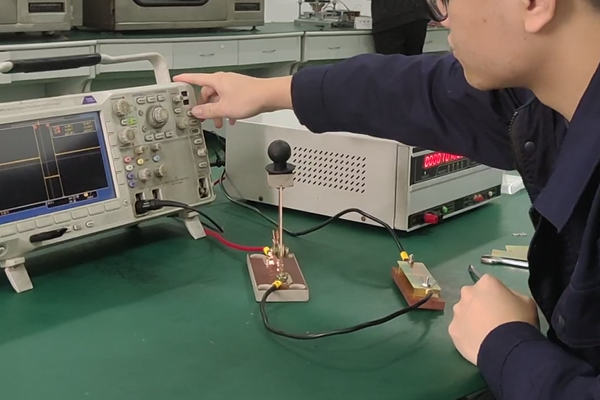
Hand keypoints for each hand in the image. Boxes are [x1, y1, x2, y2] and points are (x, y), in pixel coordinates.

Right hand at [172, 72, 291, 127]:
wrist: (270, 96)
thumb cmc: (250, 97)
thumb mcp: (224, 109)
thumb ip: (208, 111)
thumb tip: (197, 112)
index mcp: (216, 80)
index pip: (195, 78)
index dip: (184, 79)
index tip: (176, 80)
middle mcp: (224, 80)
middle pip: (207, 92)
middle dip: (205, 106)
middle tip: (203, 116)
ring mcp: (233, 85)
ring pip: (219, 98)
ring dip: (217, 110)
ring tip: (219, 122)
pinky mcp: (242, 91)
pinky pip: (229, 100)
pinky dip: (227, 109)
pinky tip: (231, 119)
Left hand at [448, 274, 538, 364]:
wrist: (507, 348)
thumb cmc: (520, 322)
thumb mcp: (527, 302)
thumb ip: (512, 295)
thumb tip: (505, 299)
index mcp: (486, 283)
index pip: (490, 284)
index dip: (497, 296)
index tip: (503, 307)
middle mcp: (467, 293)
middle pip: (473, 296)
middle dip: (480, 305)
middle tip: (492, 320)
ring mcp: (457, 311)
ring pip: (463, 312)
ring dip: (471, 319)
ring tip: (484, 333)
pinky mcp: (452, 329)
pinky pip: (459, 329)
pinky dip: (466, 334)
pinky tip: (478, 342)